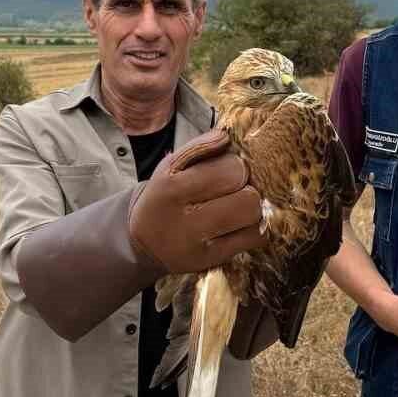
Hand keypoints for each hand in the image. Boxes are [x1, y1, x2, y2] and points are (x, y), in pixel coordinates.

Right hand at [128, 128, 263, 273]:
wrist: (143, 244)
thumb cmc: (164, 197)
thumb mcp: (169, 167)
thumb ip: (199, 147)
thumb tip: (227, 136)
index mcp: (172, 188)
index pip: (231, 170)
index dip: (237, 165)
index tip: (229, 168)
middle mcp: (185, 220)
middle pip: (248, 197)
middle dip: (248, 187)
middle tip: (236, 188)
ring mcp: (201, 244)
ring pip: (254, 218)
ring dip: (252, 206)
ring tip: (238, 203)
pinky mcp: (213, 260)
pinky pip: (254, 239)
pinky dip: (254, 226)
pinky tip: (240, 222)